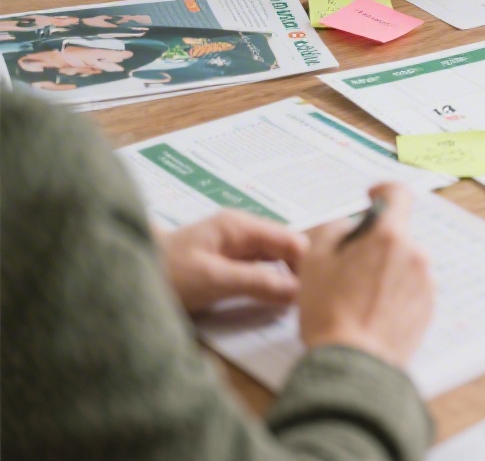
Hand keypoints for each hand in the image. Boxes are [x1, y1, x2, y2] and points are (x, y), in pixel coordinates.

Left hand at [157, 210, 306, 313]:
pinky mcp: (228, 267)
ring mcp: (235, 250)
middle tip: (305, 305)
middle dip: (298, 274)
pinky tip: (273, 304)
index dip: (306, 265)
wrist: (124, 281)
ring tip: (293, 307)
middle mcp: (242, 233)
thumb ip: (256, 282)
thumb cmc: (166, 274)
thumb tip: (299, 291)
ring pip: (276, 263)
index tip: (311, 294)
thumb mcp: (213, 280)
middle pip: (287, 251)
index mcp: (239, 226)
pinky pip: (260, 274)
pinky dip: (269, 287)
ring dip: (285, 283)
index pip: (292, 240)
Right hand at [297, 183, 433, 367]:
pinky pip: (410, 289)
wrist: (353, 363)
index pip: (398, 194)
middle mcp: (415, 255)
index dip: (382, 191)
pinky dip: (393, 295)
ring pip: (402, 264)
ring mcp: (426, 283)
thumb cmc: (330, 313)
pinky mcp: (428, 308)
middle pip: (395, 236)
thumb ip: (334, 230)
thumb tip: (349, 228)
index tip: (372, 197)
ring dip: (383, 272)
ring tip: (355, 300)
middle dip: (373, 246)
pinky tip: (370, 313)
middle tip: (345, 271)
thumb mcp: (314, 260)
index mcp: (389, 237)